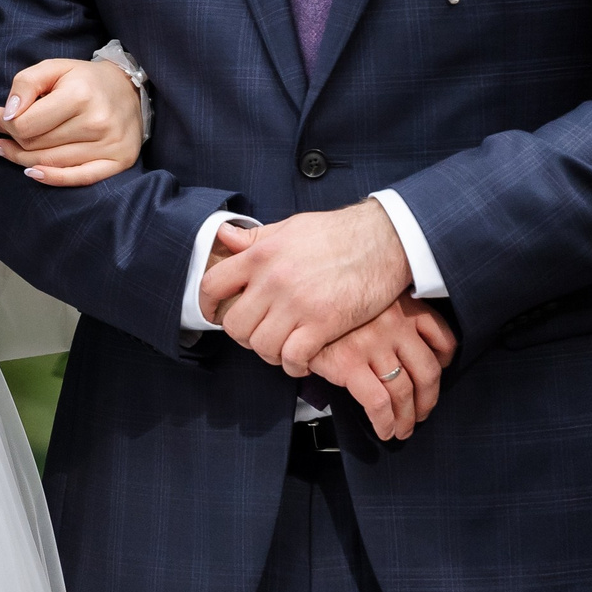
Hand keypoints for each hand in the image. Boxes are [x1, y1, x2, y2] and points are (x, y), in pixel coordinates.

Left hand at [0, 56, 143, 185]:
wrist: (129, 88)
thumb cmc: (84, 79)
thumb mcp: (53, 68)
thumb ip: (25, 84)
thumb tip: (6, 116)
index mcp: (79, 95)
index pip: (26, 124)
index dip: (5, 123)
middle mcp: (96, 122)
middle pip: (36, 145)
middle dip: (11, 140)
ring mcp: (109, 145)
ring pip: (50, 163)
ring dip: (22, 159)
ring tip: (5, 149)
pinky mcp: (119, 161)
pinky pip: (79, 178)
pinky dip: (52, 179)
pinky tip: (32, 173)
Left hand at [198, 201, 412, 374]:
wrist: (384, 240)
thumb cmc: (339, 233)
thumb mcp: (290, 227)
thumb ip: (255, 237)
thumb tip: (225, 238)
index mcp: (260, 254)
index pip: (212, 285)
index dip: (207, 305)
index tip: (215, 314)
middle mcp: (273, 280)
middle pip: (234, 324)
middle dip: (243, 336)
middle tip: (257, 335)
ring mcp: (297, 304)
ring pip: (261, 345)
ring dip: (269, 353)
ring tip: (282, 349)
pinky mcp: (323, 323)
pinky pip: (292, 357)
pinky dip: (294, 365)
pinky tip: (302, 360)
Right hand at [310, 297, 456, 441]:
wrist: (293, 304)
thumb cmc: (329, 303)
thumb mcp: (368, 298)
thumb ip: (389, 314)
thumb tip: (407, 350)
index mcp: (403, 306)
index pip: (442, 337)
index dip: (445, 360)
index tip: (439, 370)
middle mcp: (393, 324)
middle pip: (428, 371)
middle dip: (428, 399)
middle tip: (422, 412)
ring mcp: (372, 345)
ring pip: (404, 391)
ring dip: (407, 417)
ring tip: (403, 429)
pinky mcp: (349, 363)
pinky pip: (378, 402)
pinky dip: (385, 422)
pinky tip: (385, 430)